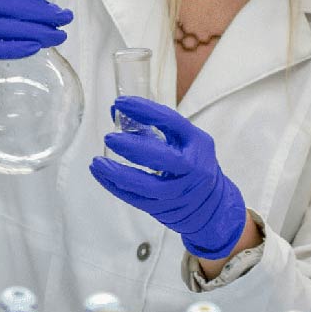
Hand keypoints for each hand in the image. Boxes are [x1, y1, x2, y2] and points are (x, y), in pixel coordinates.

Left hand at [89, 96, 247, 259]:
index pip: (171, 121)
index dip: (145, 110)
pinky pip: (137, 200)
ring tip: (97, 163)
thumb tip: (116, 109)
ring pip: (147, 186)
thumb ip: (153, 126)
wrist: (213, 205)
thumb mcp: (183, 141)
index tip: (121, 102)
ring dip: (119, 174)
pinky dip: (116, 187)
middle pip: (162, 158)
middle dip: (134, 147)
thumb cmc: (193, 164)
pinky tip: (102, 175)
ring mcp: (180, 192)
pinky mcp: (166, 209)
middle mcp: (192, 167)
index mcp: (197, 142)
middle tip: (110, 138)